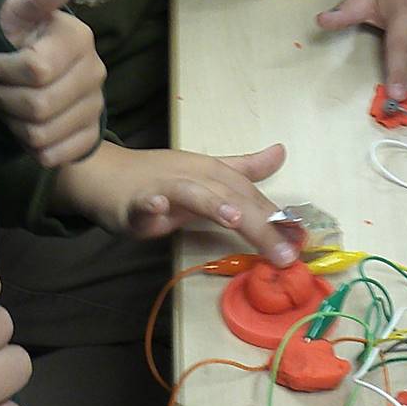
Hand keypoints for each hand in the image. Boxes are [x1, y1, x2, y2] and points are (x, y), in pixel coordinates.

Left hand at [0, 0, 106, 167]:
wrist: (21, 69)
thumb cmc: (14, 35)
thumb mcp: (19, 9)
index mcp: (79, 39)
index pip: (36, 70)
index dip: (3, 70)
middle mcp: (95, 73)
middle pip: (38, 107)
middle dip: (5, 99)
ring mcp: (95, 107)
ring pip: (42, 135)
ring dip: (14, 122)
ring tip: (9, 104)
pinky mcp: (88, 137)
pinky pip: (53, 156)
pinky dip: (30, 146)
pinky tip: (24, 124)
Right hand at [53, 142, 296, 265]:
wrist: (105, 174)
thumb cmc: (159, 176)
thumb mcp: (206, 172)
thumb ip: (244, 168)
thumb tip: (281, 152)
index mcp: (213, 173)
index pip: (251, 196)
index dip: (276, 218)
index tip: (302, 241)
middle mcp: (193, 176)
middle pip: (231, 196)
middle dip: (259, 223)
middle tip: (285, 253)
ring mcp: (163, 186)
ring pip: (192, 193)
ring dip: (213, 203)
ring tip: (234, 218)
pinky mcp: (133, 201)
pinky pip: (143, 202)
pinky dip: (151, 203)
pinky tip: (159, 208)